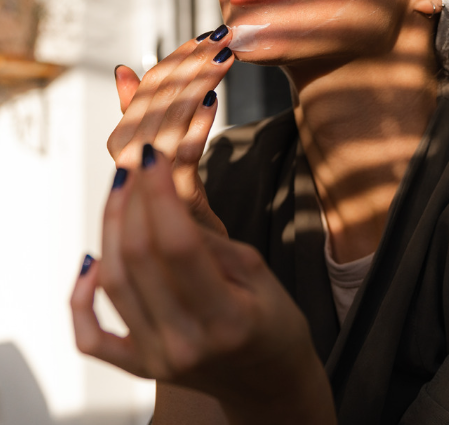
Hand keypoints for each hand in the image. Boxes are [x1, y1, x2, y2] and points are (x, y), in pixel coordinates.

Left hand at [70, 146, 336, 424]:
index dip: (161, 195)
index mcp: (224, 319)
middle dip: (133, 201)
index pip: (178, 245)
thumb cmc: (275, 326)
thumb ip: (211, 243)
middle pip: (138, 259)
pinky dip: (80, 297)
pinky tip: (89, 260)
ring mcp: (156, 359)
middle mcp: (183, 344)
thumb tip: (167, 206)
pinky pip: (92, 335)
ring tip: (122, 192)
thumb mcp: (260, 273)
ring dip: (110, 229)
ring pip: (113, 283)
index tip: (155, 158)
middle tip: (137, 164)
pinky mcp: (140, 366)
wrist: (270, 382)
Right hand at [108, 26, 232, 232]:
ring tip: (223, 56)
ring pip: (167, 125)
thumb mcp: (165, 157)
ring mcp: (152, 187)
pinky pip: (183, 160)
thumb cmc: (183, 206)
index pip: (147, 92)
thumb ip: (142, 116)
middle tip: (221, 36)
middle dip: (190, 64)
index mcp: (128, 147)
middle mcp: (132, 165)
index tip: (205, 36)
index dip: (175, 61)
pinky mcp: (177, 205)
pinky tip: (213, 101)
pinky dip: (196, 127)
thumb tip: (124, 70)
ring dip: (196, 85)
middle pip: (156, 103)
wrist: (200, 267)